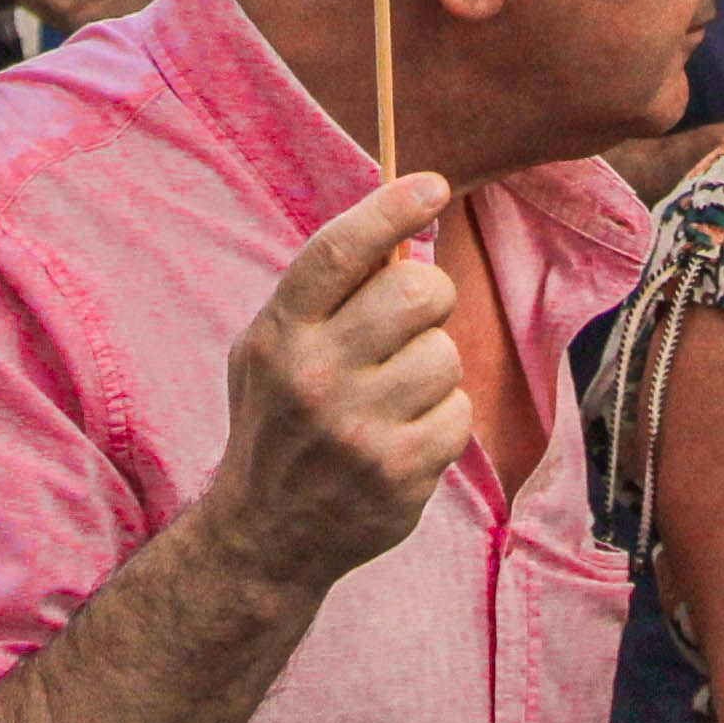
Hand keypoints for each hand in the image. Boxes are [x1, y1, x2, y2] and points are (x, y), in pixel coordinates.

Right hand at [193, 173, 470, 596]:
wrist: (265, 535)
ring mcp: (357, 429)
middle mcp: (315, 376)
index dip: (393, 207)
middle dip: (429, 298)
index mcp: (281, 333)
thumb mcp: (271, 349)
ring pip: (445, 355)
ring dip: (434, 368)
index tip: (434, 187)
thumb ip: (321, 294)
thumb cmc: (278, 421)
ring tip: (399, 394)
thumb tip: (400, 230)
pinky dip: (443, 420)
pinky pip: (459, 413)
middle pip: (416, 292)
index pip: (342, 249)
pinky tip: (407, 436)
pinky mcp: (398, 473)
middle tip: (413, 321)